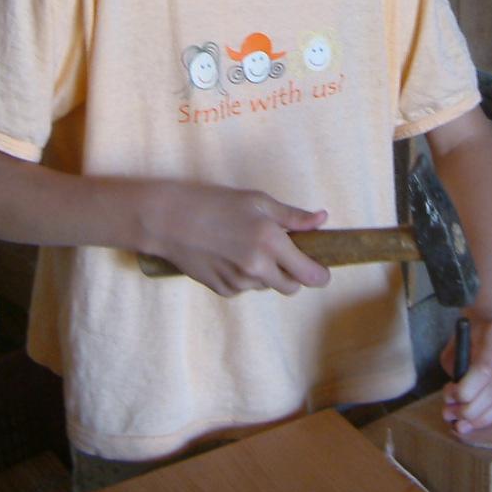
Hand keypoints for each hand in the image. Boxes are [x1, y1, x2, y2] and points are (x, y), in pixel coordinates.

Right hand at [137, 182, 330, 296]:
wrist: (169, 220)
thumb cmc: (214, 203)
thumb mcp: (257, 201)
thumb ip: (292, 216)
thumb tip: (322, 219)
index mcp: (271, 243)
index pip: (309, 274)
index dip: (320, 275)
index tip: (322, 271)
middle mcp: (258, 267)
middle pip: (291, 287)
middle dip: (293, 275)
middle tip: (283, 254)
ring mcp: (239, 282)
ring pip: (266, 286)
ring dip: (266, 273)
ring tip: (246, 247)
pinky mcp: (222, 290)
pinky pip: (244, 288)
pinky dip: (243, 276)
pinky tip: (229, 255)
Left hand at [439, 312, 491, 432]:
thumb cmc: (472, 338)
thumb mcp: (456, 345)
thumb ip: (455, 370)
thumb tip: (454, 405)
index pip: (483, 369)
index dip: (465, 390)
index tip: (448, 398)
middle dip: (470, 409)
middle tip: (450, 414)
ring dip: (481, 417)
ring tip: (461, 422)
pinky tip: (477, 419)